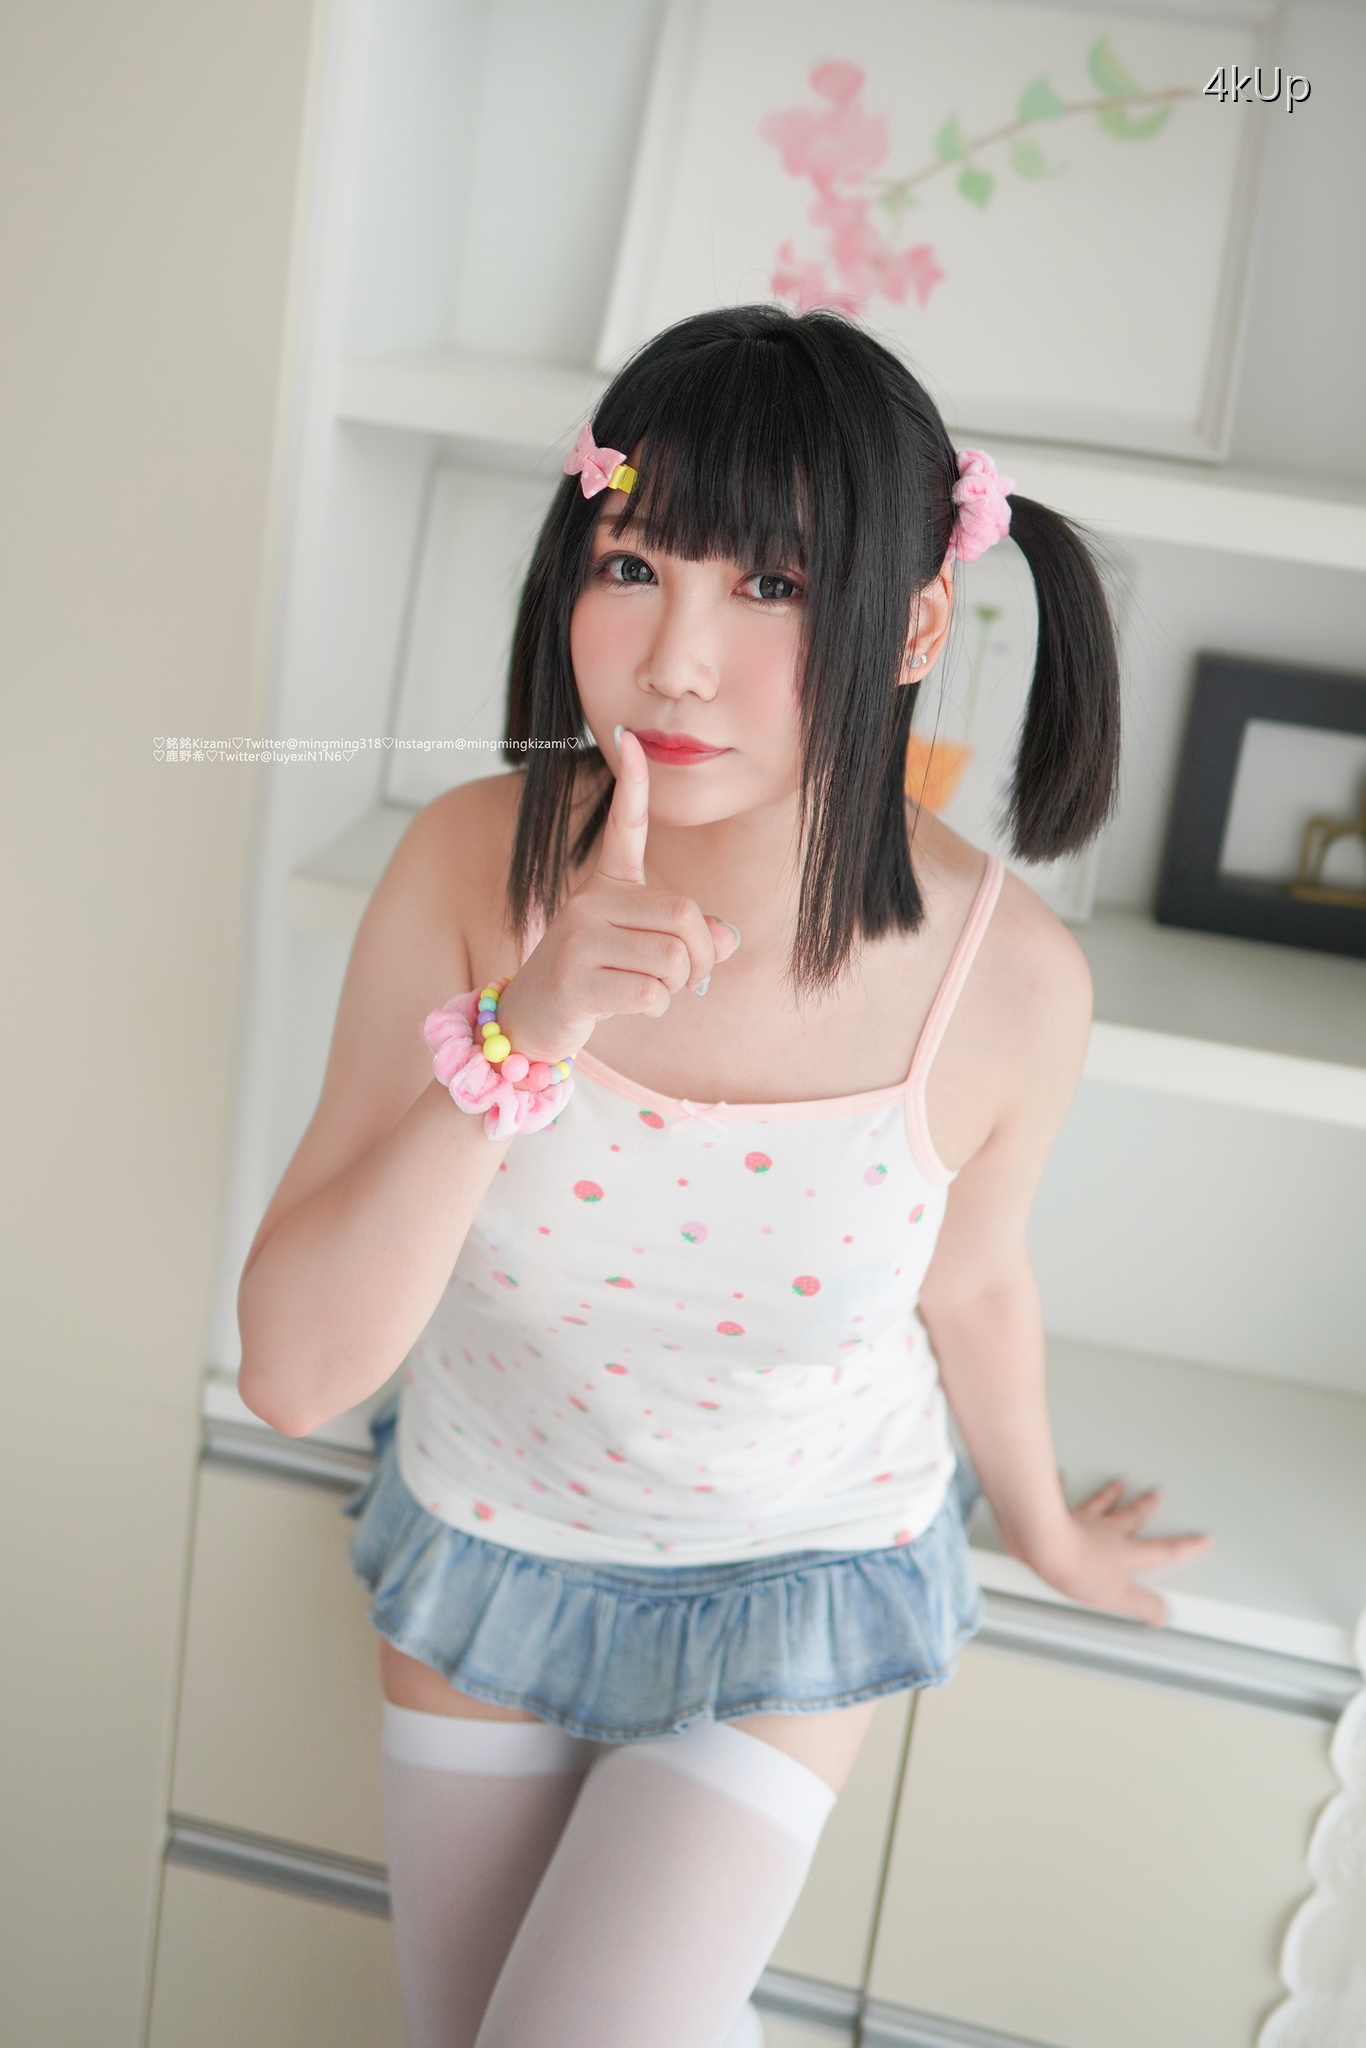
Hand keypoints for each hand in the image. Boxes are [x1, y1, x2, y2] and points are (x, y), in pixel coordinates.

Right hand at [496, 727, 739, 1063]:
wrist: (531, 1018)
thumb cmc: (597, 978)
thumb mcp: (643, 950)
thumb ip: (689, 938)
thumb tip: (724, 937)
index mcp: (606, 884)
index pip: (624, 826)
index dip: (632, 783)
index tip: (630, 738)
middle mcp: (590, 902)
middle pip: (685, 916)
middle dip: (701, 957)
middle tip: (686, 978)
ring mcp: (579, 939)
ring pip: (672, 959)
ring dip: (676, 987)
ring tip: (648, 991)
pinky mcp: (575, 981)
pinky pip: (651, 993)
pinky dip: (656, 1008)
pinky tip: (627, 1007)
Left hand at [1028, 1480, 1211, 1626]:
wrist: (1043, 1544)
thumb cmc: (1076, 1568)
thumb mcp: (1117, 1596)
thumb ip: (1143, 1605)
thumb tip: (1164, 1614)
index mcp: (1125, 1552)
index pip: (1163, 1550)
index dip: (1186, 1546)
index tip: (1203, 1538)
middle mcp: (1106, 1530)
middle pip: (1132, 1516)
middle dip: (1147, 1506)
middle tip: (1157, 1494)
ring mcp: (1082, 1519)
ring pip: (1102, 1503)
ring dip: (1112, 1493)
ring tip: (1120, 1482)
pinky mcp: (1057, 1514)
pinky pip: (1061, 1495)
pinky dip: (1063, 1486)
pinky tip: (1063, 1475)